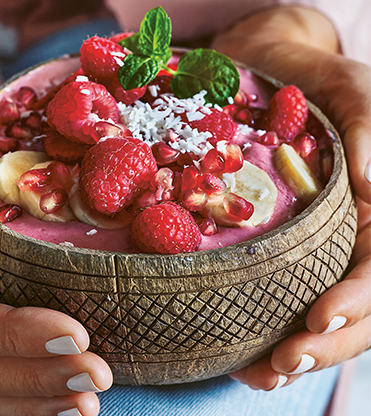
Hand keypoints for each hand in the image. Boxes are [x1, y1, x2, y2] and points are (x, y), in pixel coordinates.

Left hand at [212, 6, 370, 388]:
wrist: (263, 74)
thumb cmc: (310, 79)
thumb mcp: (345, 89)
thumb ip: (365, 127)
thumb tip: (369, 184)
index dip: (359, 301)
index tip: (317, 320)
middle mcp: (353, 236)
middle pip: (359, 307)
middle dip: (326, 343)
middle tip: (281, 362)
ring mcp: (319, 250)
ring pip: (324, 317)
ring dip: (298, 354)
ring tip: (260, 374)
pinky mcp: (282, 254)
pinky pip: (284, 301)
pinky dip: (269, 335)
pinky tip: (245, 359)